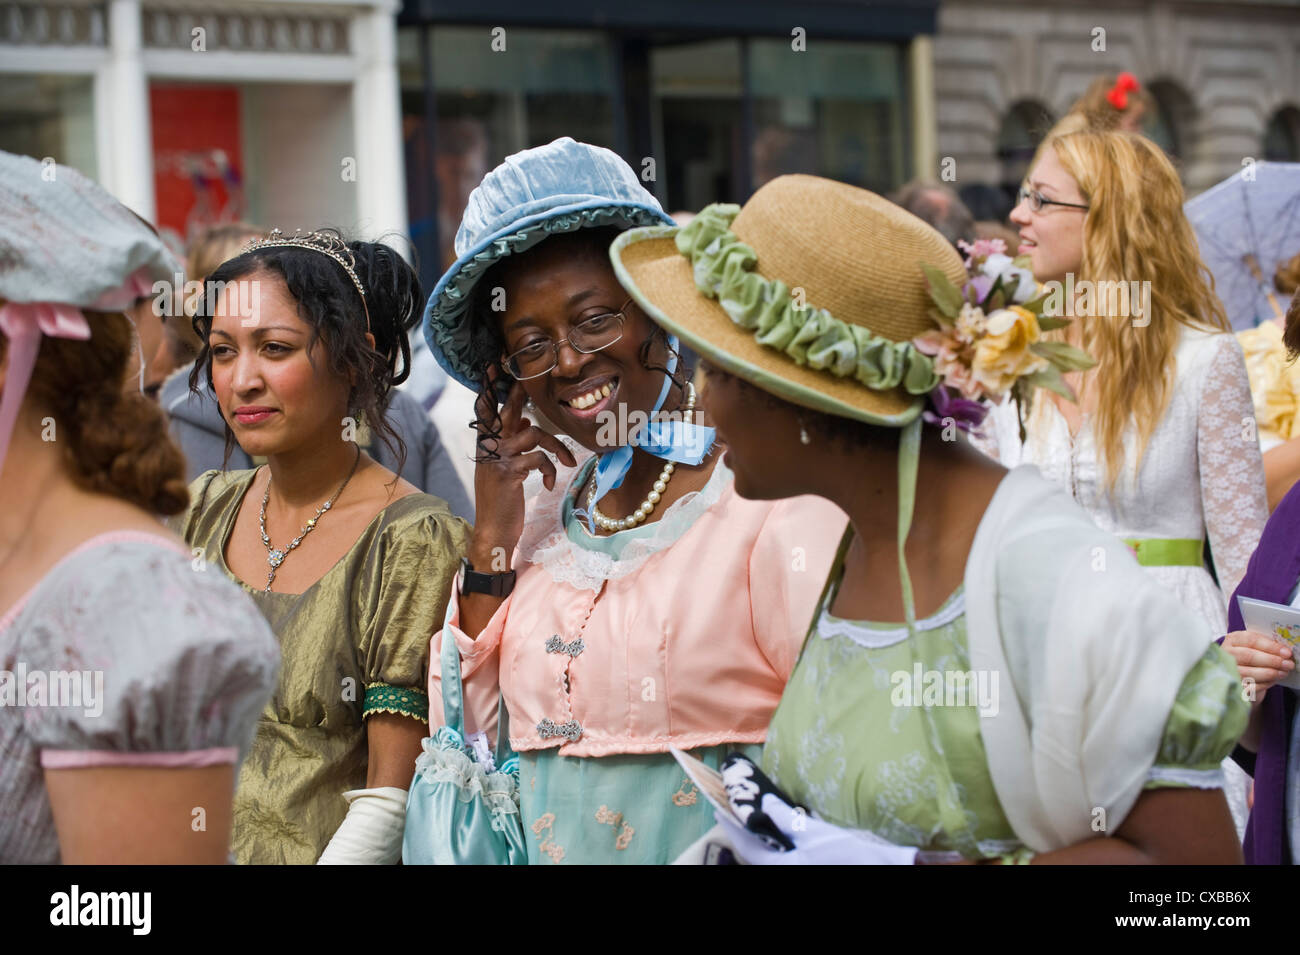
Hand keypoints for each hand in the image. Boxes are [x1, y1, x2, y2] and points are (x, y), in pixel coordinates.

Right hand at [469, 371, 576, 569]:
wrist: (493, 531)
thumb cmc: (502, 501)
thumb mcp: (505, 469)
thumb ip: (512, 444)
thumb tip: (524, 423)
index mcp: (488, 444)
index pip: (487, 410)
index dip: (490, 389)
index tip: (493, 365)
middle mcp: (490, 447)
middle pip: (507, 411)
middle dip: (520, 392)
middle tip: (526, 374)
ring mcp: (498, 459)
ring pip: (533, 434)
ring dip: (556, 446)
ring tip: (567, 462)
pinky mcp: (508, 474)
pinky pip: (537, 458)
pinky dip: (549, 469)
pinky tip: (550, 483)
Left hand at [713, 793, 916, 865]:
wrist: (884, 869)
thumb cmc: (847, 855)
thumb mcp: (814, 832)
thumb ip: (785, 818)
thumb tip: (765, 803)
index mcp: (778, 868)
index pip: (746, 847)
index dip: (731, 825)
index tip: (717, 808)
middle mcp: (783, 873)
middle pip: (755, 855)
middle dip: (745, 833)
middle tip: (736, 809)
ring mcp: (796, 871)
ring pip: (770, 858)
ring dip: (762, 839)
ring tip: (755, 817)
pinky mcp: (808, 868)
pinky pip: (784, 859)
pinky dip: (778, 845)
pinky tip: (781, 832)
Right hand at [1222, 629, 1293, 699]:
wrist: (1239, 671)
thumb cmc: (1250, 655)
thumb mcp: (1256, 646)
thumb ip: (1267, 646)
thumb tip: (1285, 652)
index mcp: (1233, 639)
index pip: (1251, 640)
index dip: (1271, 647)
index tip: (1286, 652)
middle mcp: (1226, 653)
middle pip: (1249, 656)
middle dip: (1272, 660)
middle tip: (1288, 664)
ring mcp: (1226, 669)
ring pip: (1249, 673)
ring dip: (1270, 673)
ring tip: (1283, 673)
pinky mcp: (1231, 684)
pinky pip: (1249, 686)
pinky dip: (1264, 684)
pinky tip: (1273, 680)